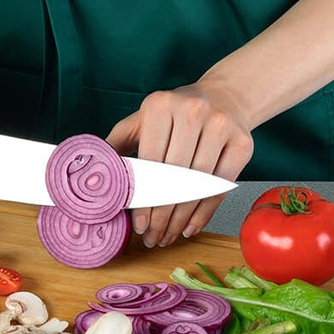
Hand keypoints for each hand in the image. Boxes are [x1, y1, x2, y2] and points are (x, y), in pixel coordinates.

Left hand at [106, 81, 252, 247]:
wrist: (224, 96)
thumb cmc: (176, 114)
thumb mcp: (142, 120)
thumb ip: (117, 145)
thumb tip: (91, 177)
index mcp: (160, 105)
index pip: (150, 162)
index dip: (145, 198)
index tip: (139, 224)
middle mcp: (192, 112)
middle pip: (175, 177)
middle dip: (162, 215)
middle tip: (152, 238)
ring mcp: (221, 126)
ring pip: (199, 186)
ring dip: (181, 218)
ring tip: (168, 236)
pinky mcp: (242, 143)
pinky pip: (222, 187)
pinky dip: (204, 212)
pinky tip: (190, 227)